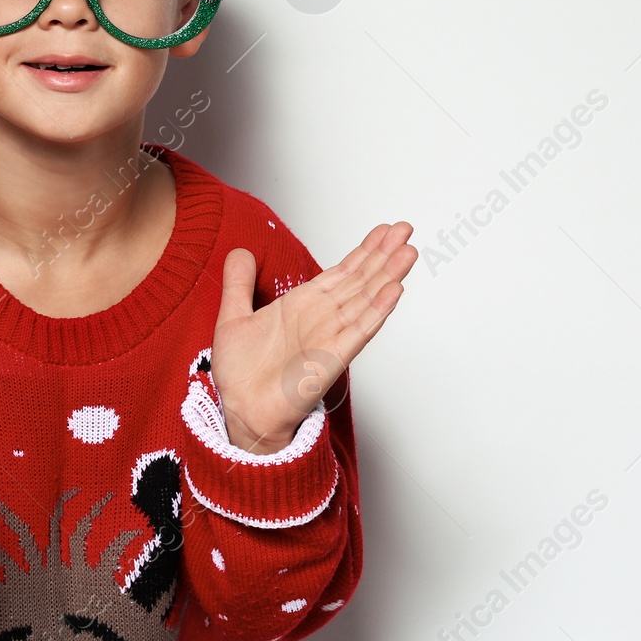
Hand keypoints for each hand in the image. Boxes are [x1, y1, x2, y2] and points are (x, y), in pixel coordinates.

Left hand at [210, 223, 415, 453]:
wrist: (241, 411)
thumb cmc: (241, 375)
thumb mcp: (233, 317)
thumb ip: (238, 283)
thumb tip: (240, 252)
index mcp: (302, 306)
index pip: (341, 272)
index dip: (363, 251)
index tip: (384, 231)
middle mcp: (321, 319)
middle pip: (360, 281)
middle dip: (383, 255)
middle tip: (405, 230)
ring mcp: (329, 338)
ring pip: (366, 301)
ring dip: (388, 276)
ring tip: (408, 253)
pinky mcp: (331, 359)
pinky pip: (359, 331)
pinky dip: (377, 311)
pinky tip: (393, 291)